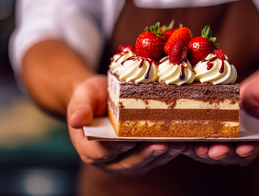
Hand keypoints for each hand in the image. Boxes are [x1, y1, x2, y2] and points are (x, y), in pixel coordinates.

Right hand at [67, 75, 184, 174]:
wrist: (101, 99)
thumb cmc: (91, 96)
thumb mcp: (83, 95)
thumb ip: (80, 107)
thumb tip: (76, 120)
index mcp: (89, 147)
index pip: (103, 151)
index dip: (117, 146)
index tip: (130, 140)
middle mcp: (107, 160)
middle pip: (128, 162)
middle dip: (146, 154)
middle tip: (163, 145)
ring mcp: (125, 160)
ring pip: (144, 163)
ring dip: (162, 155)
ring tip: (178, 144)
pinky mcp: (140, 156)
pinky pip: (154, 158)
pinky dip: (168, 152)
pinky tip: (181, 143)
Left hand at [183, 75, 258, 165]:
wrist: (254, 91)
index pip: (256, 147)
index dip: (249, 149)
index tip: (242, 149)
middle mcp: (243, 144)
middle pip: (232, 152)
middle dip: (222, 152)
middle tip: (213, 151)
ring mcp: (227, 141)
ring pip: (215, 150)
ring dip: (205, 151)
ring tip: (195, 147)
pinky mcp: (212, 135)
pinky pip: (202, 141)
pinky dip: (192, 142)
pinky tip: (183, 139)